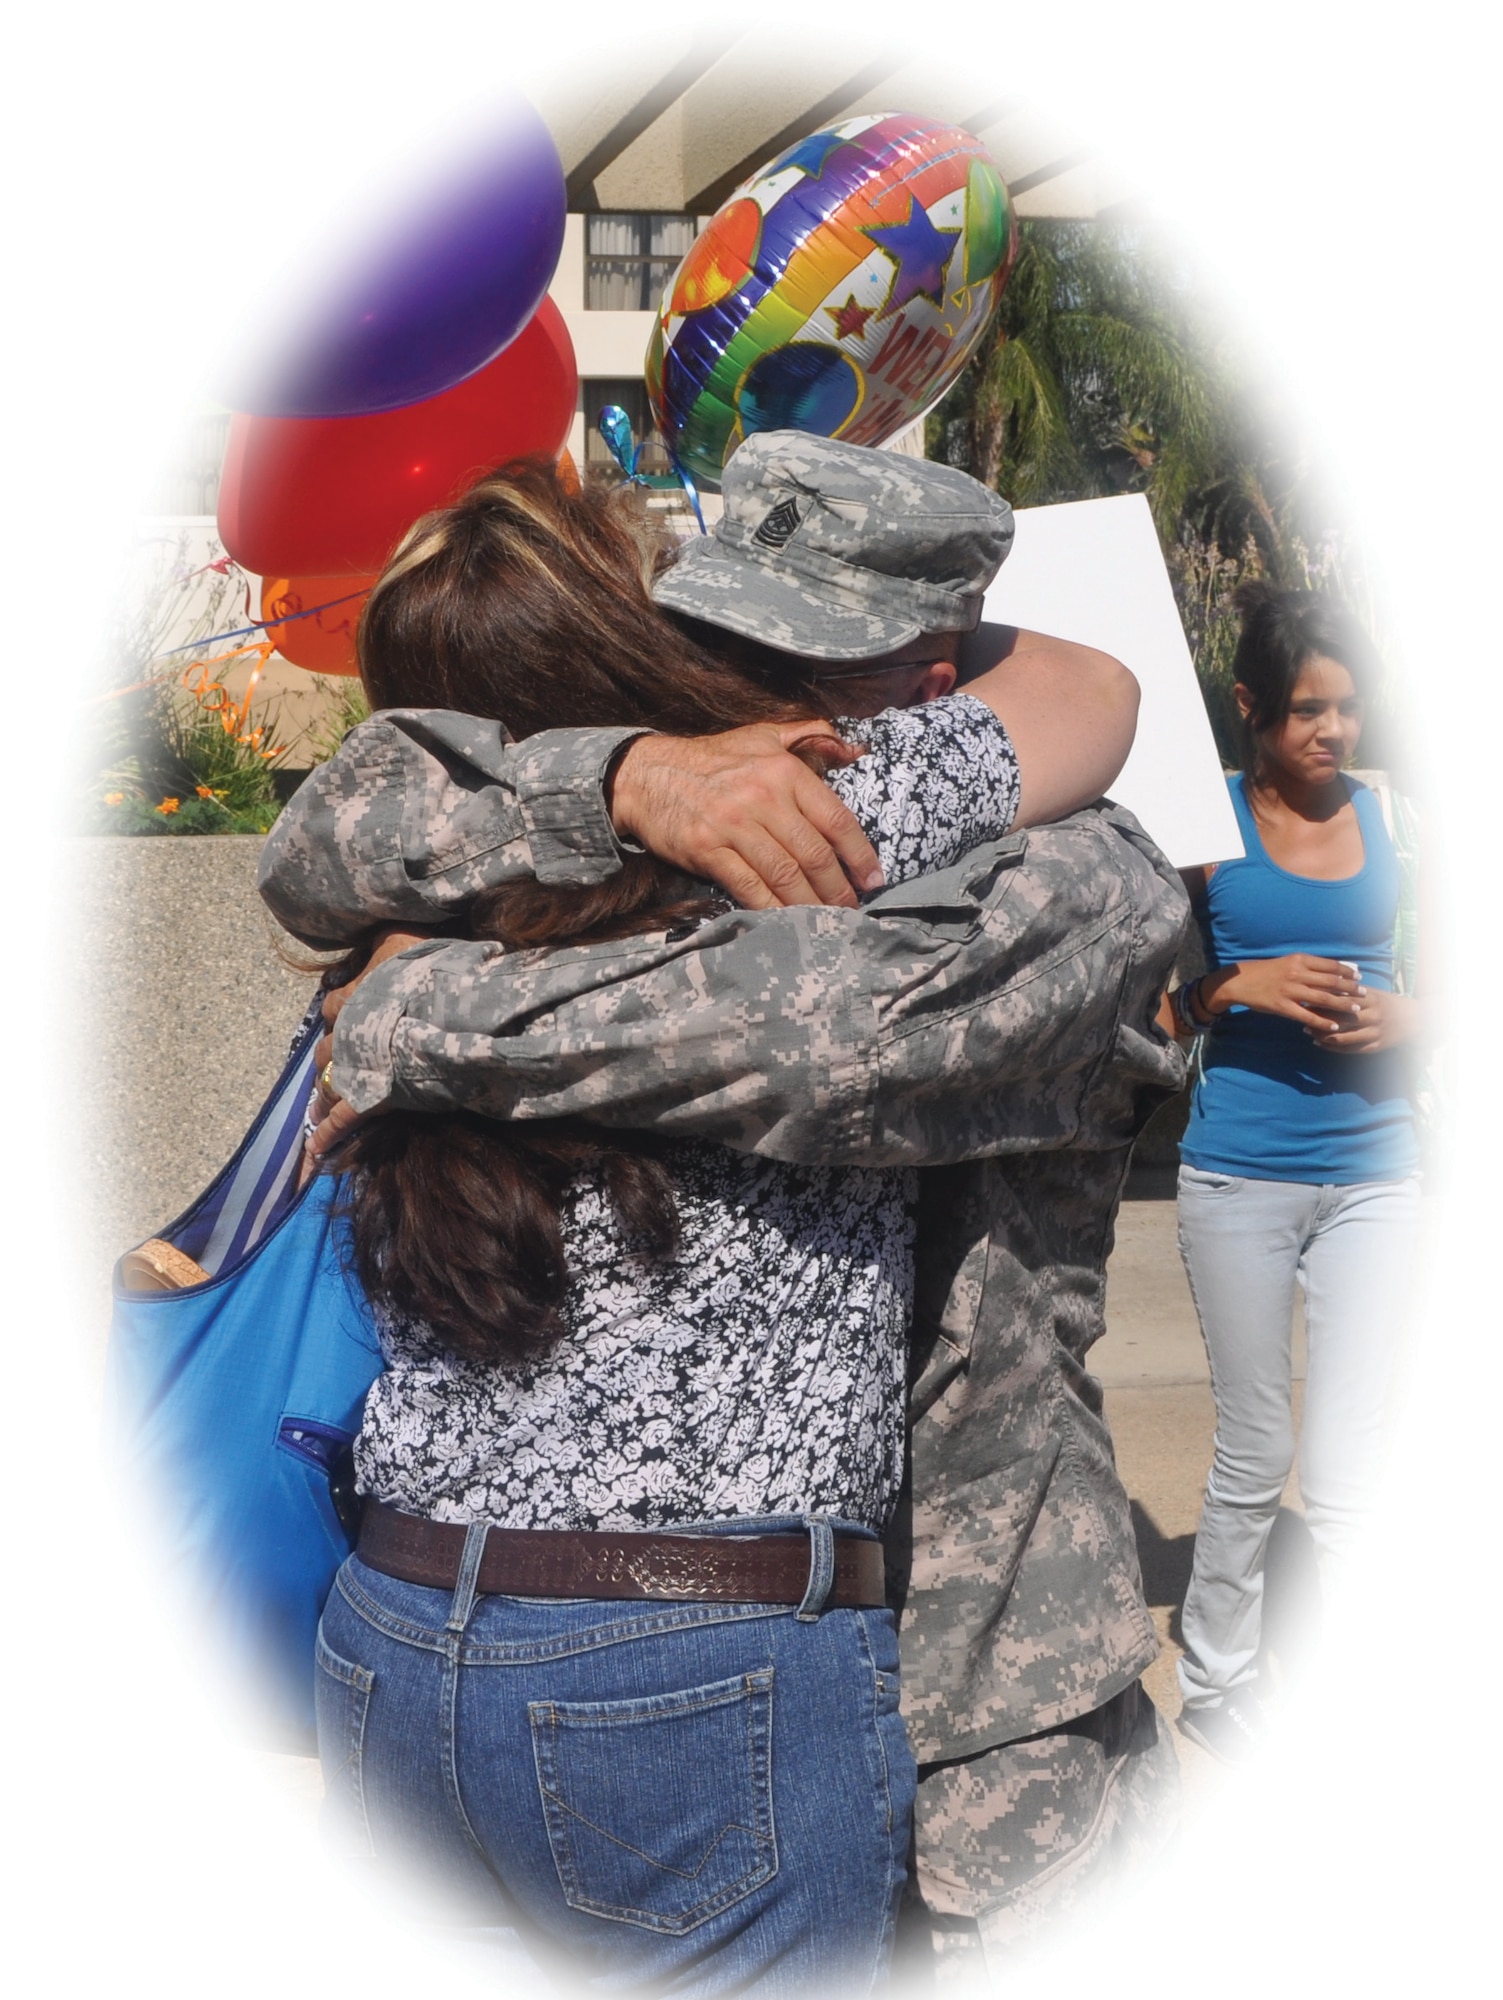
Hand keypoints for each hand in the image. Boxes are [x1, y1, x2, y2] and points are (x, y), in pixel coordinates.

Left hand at [299, 926, 425, 1181]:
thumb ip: (386, 939)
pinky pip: (341, 1121)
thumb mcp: (401, 937)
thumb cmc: (424, 971)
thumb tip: (380, 935)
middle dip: (326, 1061)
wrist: (441, 1008)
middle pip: (325, 1051)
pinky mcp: (369, 1096)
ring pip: (327, 1085)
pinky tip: (314, 1154)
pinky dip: (325, 1139)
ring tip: (315, 1111)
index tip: (342, 1015)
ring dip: (321, 1098)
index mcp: (350, 997)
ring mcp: (354, 1068)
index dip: (339, 1011)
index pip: (333, 1006)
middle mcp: (344, 1034)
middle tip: (326, 1071)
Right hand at [606, 722, 882, 908]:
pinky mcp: (707, 850)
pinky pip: (750, 887)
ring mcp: (733, 825)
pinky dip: (773, 908)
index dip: (860, 854)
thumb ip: (812, 736)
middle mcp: (762, 797)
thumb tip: (858, 750)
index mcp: (783, 770)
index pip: (835, 819)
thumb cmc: (714, 759)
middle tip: (853, 908)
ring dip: (811, 903)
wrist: (648, 775)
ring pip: (786, 874)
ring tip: (828, 920)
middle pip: (814, 854)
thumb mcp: (763, 734)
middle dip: (839, 888)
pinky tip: (788, 921)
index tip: (874, 878)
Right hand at [1203, 954, 1363, 1031]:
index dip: (1347, 972)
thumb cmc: (1266, 971)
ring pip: (1323, 998)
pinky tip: (1333, 1026)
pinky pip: (1307, 1016)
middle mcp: (1296, 974)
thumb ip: (1309, 965)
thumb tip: (1335, 968)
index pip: (1329, 965)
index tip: (1358, 977)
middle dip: (1350, 988)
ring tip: (1355, 1009)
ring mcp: (1290, 991)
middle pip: (1331, 982)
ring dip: (1342, 1004)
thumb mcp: (1287, 962)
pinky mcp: (1282, 1006)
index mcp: (1299, 960)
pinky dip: (1323, 1022)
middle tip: (1363, 994)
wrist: (1240, 981)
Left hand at [1306, 988, 1420, 1053]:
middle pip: (1341, 1019)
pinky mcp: (1376, 1046)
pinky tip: (1320, 1043)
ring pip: (1344, 1037)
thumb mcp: (1372, 992)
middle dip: (1320, 1019)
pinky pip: (1351, 1049)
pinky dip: (1333, 1047)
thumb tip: (1324, 984)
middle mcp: (1373, 1016)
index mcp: (1371, 999)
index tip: (1306, 999)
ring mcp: (1375, 1032)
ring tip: (1308, 1031)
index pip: (1343, 1000)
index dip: (1323, 1001)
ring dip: (1323, 1035)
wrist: (1414, 1019)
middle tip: (1302, 1017)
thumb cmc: (1386, 1002)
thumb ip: (1351, 990)